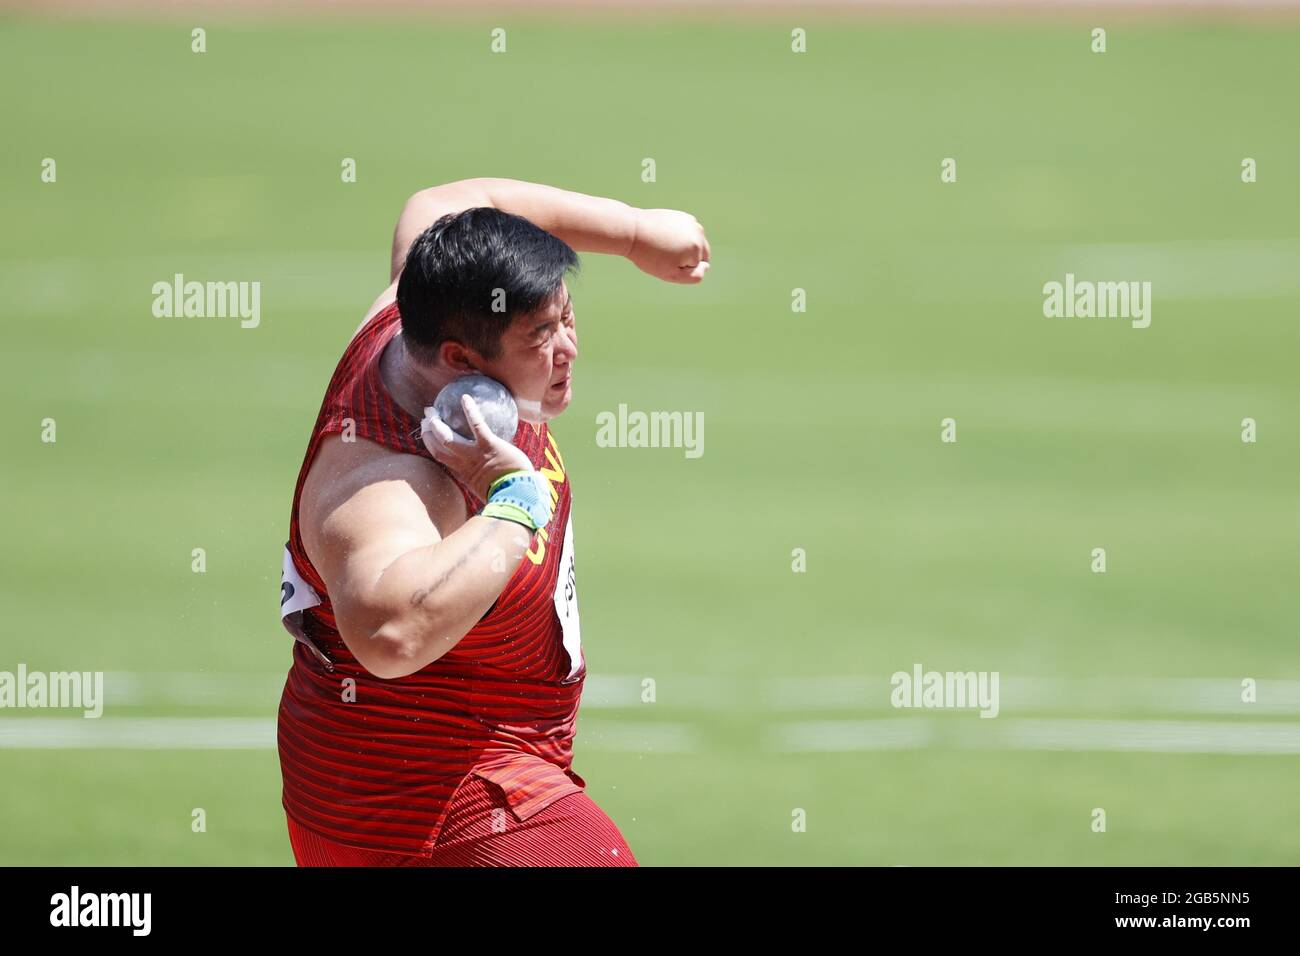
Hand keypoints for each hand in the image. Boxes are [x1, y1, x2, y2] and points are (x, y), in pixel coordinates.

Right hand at [420, 394, 534, 500]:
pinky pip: (476, 425)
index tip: (428, 436)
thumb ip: (491, 481)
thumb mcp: (494, 491)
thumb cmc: (513, 494)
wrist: (518, 497)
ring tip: (432, 412)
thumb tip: (500, 476)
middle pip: (439, 448)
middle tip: (425, 420)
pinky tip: (465, 397)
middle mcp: (465, 464)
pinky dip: (470, 410)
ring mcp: (475, 455)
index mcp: (465, 474)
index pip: (442, 459)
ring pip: (448, 438)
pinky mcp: (489, 445)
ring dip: (437, 425)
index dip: (432, 446)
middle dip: (428, 434)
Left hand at [628, 208, 710, 283]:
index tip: (665, 261)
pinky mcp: (683, 216)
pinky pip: (687, 233)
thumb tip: (706, 267)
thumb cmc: (649, 256)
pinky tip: (663, 236)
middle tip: (664, 254)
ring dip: (683, 247)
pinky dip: (678, 236)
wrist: (632, 230)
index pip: (698, 267)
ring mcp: (691, 222)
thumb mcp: (671, 274)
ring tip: (662, 245)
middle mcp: (698, 232)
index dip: (681, 268)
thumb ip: (694, 276)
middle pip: (700, 254)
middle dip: (686, 257)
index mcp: (697, 247)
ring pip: (694, 244)